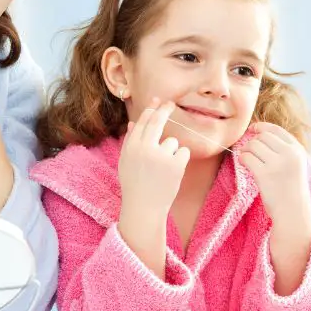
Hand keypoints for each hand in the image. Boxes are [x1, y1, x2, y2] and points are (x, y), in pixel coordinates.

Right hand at [118, 99, 189, 218]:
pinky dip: (180, 160)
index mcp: (131, 147)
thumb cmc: (135, 185)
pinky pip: (183, 152)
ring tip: (162, 170)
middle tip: (170, 104)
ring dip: (171, 152)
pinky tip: (171, 173)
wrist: (144, 208)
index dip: (151, 109)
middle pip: (157, 121)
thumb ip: (130, 142)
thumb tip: (133, 123)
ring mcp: (161, 156)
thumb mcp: (126, 163)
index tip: (157, 101)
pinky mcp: (175, 164)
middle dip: (164, 110)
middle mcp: (145, 148)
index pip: (142, 122)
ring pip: (172, 142)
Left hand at [239, 123, 310, 226]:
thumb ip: (284, 150)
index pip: (276, 129)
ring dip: (246, 150)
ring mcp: (277, 164)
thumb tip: (259, 134)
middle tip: (248, 151)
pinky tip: (244, 165)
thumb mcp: (296, 165)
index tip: (252, 129)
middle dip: (252, 142)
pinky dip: (242, 159)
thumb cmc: (291, 190)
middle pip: (262, 136)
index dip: (261, 127)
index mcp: (298, 150)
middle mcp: (289, 154)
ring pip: (252, 145)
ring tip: (247, 159)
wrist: (293, 214)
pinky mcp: (264, 174)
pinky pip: (246, 157)